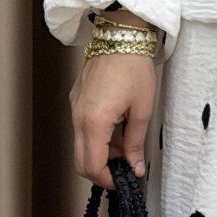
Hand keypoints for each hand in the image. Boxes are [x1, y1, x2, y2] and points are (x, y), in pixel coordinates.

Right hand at [69, 52, 156, 189]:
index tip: (125, 180)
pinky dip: (95, 137)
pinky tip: (116, 129)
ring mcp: (74, 108)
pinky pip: (81, 128)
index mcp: (94, 121)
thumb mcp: (142, 109)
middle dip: (102, 171)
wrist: (120, 36)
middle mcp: (78, 117)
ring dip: (100, 153)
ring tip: (125, 145)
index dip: (108, 180)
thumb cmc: (133, 66)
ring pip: (80, 145)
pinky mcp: (76, 100)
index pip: (92, 165)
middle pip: (80, 160)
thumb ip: (135, 143)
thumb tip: (135, 167)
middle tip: (124, 168)